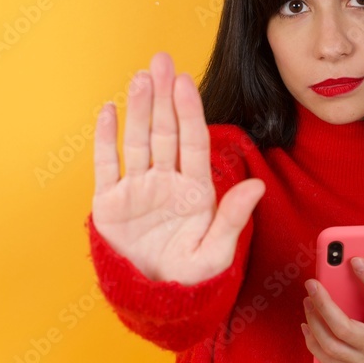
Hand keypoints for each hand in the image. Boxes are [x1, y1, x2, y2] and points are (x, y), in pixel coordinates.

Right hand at [91, 51, 265, 283]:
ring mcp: (137, 190)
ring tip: (140, 78)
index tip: (186, 83)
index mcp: (194, 191)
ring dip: (138, 109)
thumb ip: (232, 217)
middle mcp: (165, 183)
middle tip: (161, 60)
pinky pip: (107, 165)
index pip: (192, 142)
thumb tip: (257, 186)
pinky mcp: (110, 203)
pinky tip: (109, 110)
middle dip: (163, 96)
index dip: (189, 111)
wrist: (155, 302)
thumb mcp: (215, 252)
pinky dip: (106, 138)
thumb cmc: (191, 280)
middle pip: (165, 131)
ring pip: (138, 141)